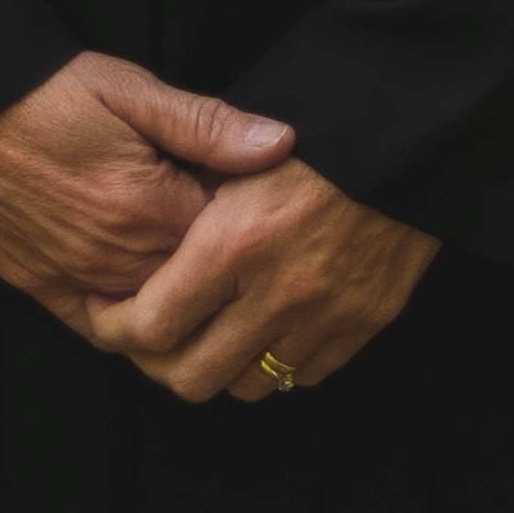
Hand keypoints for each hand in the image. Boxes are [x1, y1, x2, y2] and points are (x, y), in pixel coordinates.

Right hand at [0, 53, 294, 335]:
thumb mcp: (128, 87)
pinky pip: (98, 329)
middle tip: (240, 241)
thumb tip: (281, 143)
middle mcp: (115, 256)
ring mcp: (75, 278)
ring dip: (181, 299)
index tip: (264, 204)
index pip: (230, 241)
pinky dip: (129, 326)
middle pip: (197, 288)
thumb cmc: (42, 88)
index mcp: (147, 205)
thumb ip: (205, 124)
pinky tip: (149, 303)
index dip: (252, 223)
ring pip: (153, 319)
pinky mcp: (38, 286)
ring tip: (203, 273)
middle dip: (224, 269)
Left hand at [84, 156, 438, 403]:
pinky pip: (304, 374)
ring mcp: (326, 315)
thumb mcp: (237, 146)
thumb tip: (143, 239)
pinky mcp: (364, 323)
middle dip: (156, 362)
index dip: (113, 327)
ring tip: (205, 330)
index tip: (104, 310)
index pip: (151, 325)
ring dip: (220, 366)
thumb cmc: (316, 127)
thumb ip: (188, 196)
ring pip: (248, 385)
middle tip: (146, 332)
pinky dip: (276, 360)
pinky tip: (264, 325)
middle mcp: (278, 292)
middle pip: (191, 376)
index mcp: (236, 242)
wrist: (409, 134)